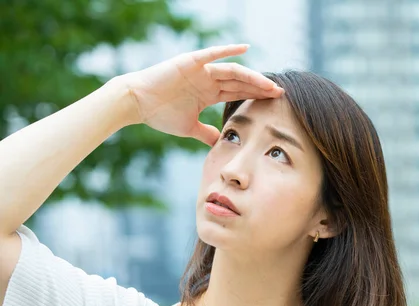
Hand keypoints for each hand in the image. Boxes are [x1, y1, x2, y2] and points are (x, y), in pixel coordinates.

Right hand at [118, 44, 283, 145]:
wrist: (136, 103)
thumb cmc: (160, 114)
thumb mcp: (190, 128)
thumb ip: (207, 133)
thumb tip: (221, 143)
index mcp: (209, 93)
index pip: (239, 93)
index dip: (257, 96)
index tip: (276, 102)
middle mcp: (208, 80)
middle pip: (241, 82)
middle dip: (260, 88)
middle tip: (280, 93)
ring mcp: (201, 70)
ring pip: (232, 71)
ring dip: (252, 77)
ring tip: (269, 84)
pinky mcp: (190, 62)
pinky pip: (212, 54)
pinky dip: (228, 50)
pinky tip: (245, 48)